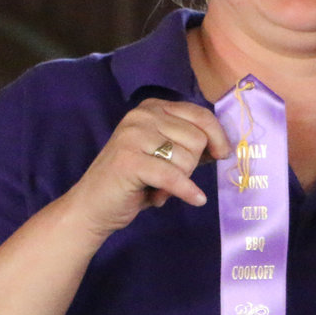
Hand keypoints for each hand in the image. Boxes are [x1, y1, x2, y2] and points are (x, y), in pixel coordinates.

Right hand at [64, 98, 230, 240]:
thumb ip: (188, 144)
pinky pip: (174, 176)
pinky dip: (187, 191)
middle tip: (171, 178)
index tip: (222, 154)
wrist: (92, 206)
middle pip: (197, 139)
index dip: (217, 137)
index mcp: (153, 108)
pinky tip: (196, 199)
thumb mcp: (164, 154)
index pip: (200, 115)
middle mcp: (143, 115)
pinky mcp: (130, 160)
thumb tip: (222, 146)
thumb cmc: (134, 181)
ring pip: (187, 158)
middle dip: (191, 165)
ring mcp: (134, 135)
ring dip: (181, 180)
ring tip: (158, 186)